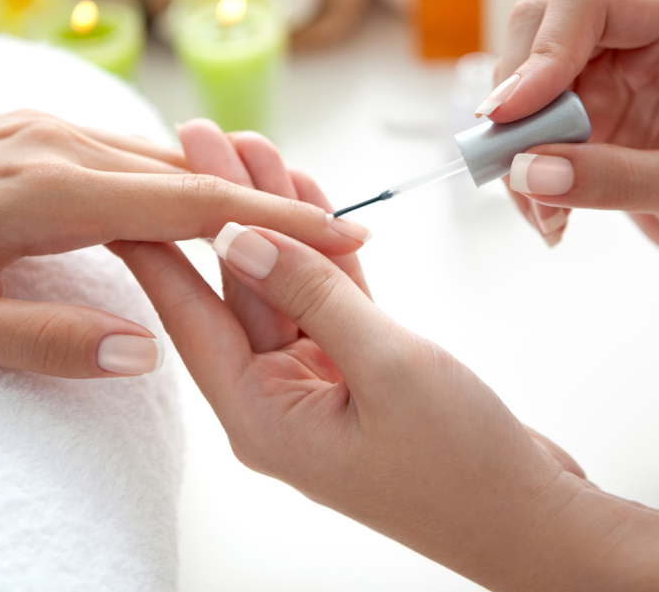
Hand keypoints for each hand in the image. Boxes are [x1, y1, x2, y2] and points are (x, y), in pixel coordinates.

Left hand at [0, 111, 366, 377]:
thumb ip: (43, 340)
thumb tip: (144, 354)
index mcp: (44, 192)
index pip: (191, 208)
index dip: (278, 226)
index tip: (347, 237)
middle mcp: (54, 146)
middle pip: (190, 175)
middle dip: (272, 206)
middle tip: (341, 240)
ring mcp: (39, 131)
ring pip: (159, 160)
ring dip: (228, 193)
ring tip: (286, 226)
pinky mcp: (26, 133)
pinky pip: (122, 153)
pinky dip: (175, 181)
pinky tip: (191, 205)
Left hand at [115, 122, 658, 589]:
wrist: (532, 523)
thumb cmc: (463, 467)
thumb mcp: (386, 367)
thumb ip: (310, 295)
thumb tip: (238, 236)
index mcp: (259, 413)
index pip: (188, 314)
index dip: (155, 243)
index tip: (126, 185)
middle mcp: (275, 396)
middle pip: (234, 286)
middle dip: (221, 205)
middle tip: (198, 135)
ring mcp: (315, 382)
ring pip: (282, 281)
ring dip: (273, 214)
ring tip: (253, 142)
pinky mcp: (357, 368)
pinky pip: (325, 295)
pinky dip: (320, 247)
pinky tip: (307, 194)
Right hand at [486, 0, 658, 273]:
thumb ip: (613, 178)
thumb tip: (524, 170)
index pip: (587, 5)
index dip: (541, 53)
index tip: (509, 115)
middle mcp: (628, 48)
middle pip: (535, 34)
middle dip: (514, 103)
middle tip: (512, 163)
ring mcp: (597, 87)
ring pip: (517, 92)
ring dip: (512, 154)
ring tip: (548, 217)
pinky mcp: (576, 129)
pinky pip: (522, 140)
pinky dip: (520, 182)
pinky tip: (553, 220)